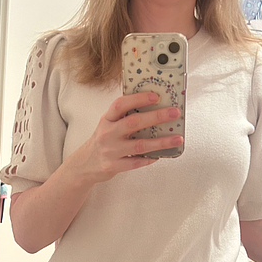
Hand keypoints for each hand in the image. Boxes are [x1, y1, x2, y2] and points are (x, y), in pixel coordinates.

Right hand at [66, 91, 182, 184]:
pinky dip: (150, 159)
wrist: (85, 164)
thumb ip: (124, 116)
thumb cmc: (102, 141)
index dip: (138, 99)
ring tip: (177, 138)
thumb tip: (154, 107)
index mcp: (107, 119)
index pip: (121, 104)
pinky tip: (161, 155)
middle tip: (174, 113)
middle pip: (133, 123)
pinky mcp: (114, 166)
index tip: (156, 96)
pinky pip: (136, 162)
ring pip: (139, 145)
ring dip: (161, 142)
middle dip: (156, 117)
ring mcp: (111, 151)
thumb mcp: (108, 124)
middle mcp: (108, 133)